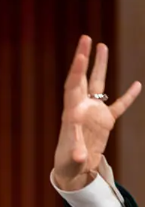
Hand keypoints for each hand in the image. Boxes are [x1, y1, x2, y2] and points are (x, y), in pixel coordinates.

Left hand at [53, 35, 141, 190]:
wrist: (73, 169)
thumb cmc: (68, 163)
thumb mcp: (72, 158)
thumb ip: (77, 154)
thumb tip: (81, 158)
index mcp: (71, 112)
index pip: (73, 86)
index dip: (77, 70)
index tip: (81, 54)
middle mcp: (81, 107)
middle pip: (82, 78)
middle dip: (83, 58)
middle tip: (86, 38)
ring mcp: (94, 112)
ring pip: (98, 84)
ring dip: (101, 66)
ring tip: (102, 46)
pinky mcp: (105, 121)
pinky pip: (118, 105)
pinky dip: (128, 97)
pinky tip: (137, 85)